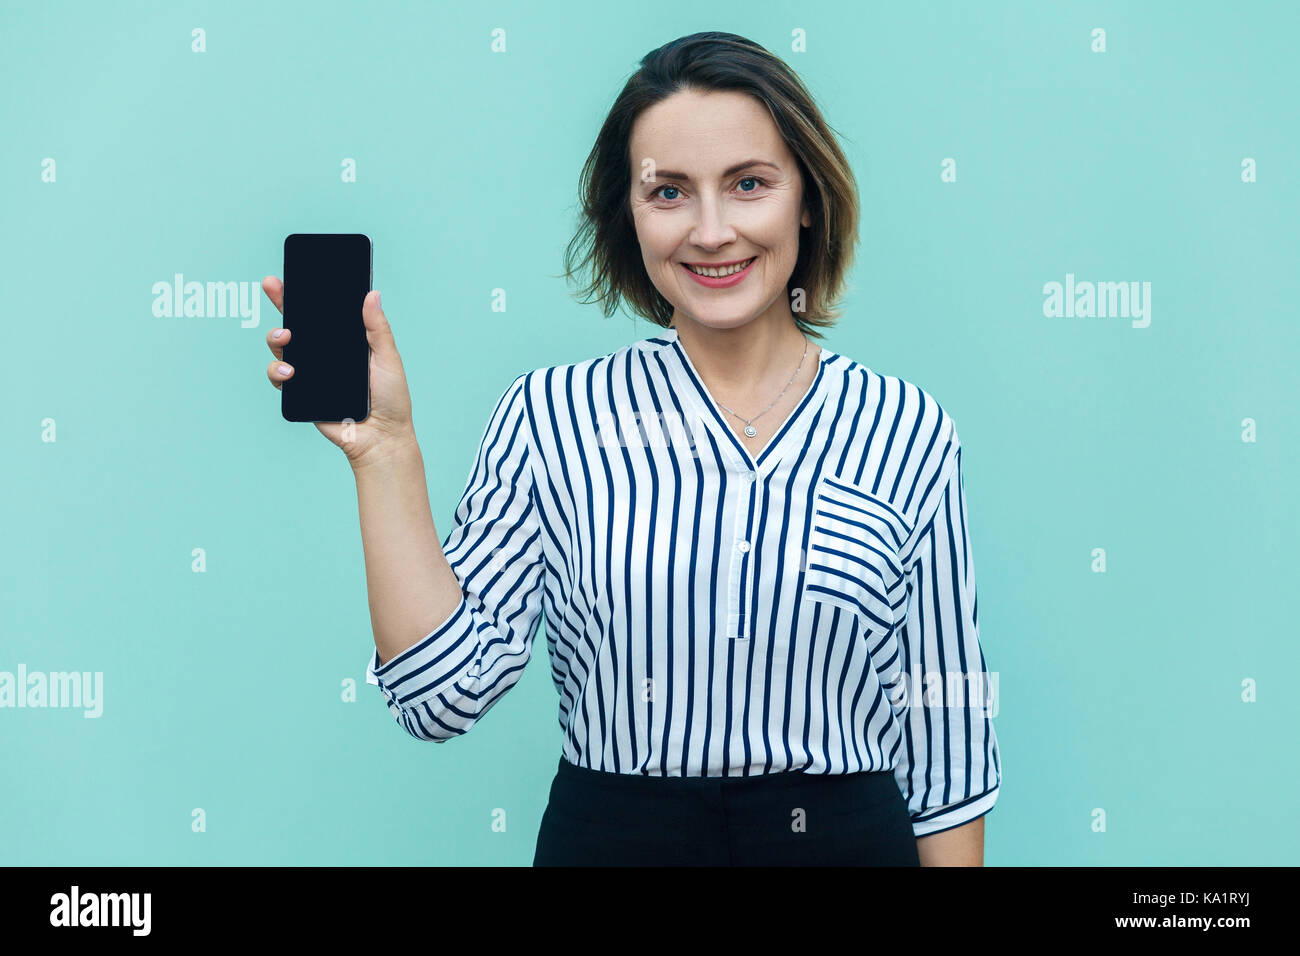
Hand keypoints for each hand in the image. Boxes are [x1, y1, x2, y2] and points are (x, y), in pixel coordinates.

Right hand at [262, 276, 417, 466]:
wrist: (382, 438)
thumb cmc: (391, 399)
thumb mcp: (388, 359)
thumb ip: (377, 329)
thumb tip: (372, 293)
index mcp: (345, 341)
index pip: (321, 312)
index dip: (303, 293)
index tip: (288, 273)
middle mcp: (325, 354)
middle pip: (296, 323)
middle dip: (280, 302)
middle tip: (274, 288)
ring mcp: (311, 373)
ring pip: (281, 348)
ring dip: (276, 337)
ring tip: (286, 338)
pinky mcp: (302, 394)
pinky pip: (280, 378)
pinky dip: (277, 370)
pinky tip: (288, 370)